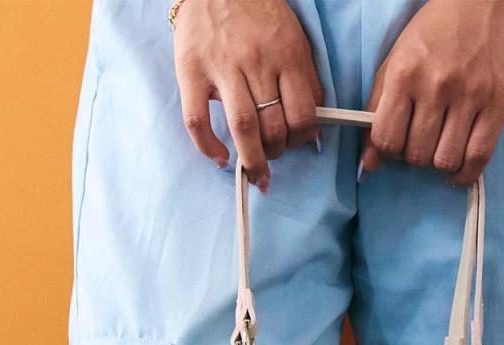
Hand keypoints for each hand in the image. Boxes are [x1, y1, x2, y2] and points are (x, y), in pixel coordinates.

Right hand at [172, 0, 322, 191]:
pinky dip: (208, 147)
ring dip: (252, 158)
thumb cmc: (257, 14)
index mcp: (287, 56)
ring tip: (254, 170)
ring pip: (244, 127)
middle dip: (277, 152)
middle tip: (273, 156)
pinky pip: (198, 120)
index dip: (303, 140)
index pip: (303, 114)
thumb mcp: (292, 39)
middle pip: (274, 126)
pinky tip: (220, 158)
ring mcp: (222, 68)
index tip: (298, 145)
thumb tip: (312, 125)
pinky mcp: (192, 71)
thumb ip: (303, 79)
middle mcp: (257, 63)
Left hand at [360, 0, 503, 184]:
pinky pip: (478, 157)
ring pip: (444, 160)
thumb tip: (369, 163)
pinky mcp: (499, 104)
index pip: (386, 139)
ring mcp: (471, 95)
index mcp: (405, 74)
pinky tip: (457, 170)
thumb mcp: (395, 63)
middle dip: (414, 156)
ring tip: (440, 148)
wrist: (485, 1)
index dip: (387, 151)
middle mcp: (437, 85)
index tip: (395, 144)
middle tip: (420, 140)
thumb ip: (377, 112)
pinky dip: (464, 174)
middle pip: (416, 155)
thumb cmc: (435, 33)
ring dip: (438, 163)